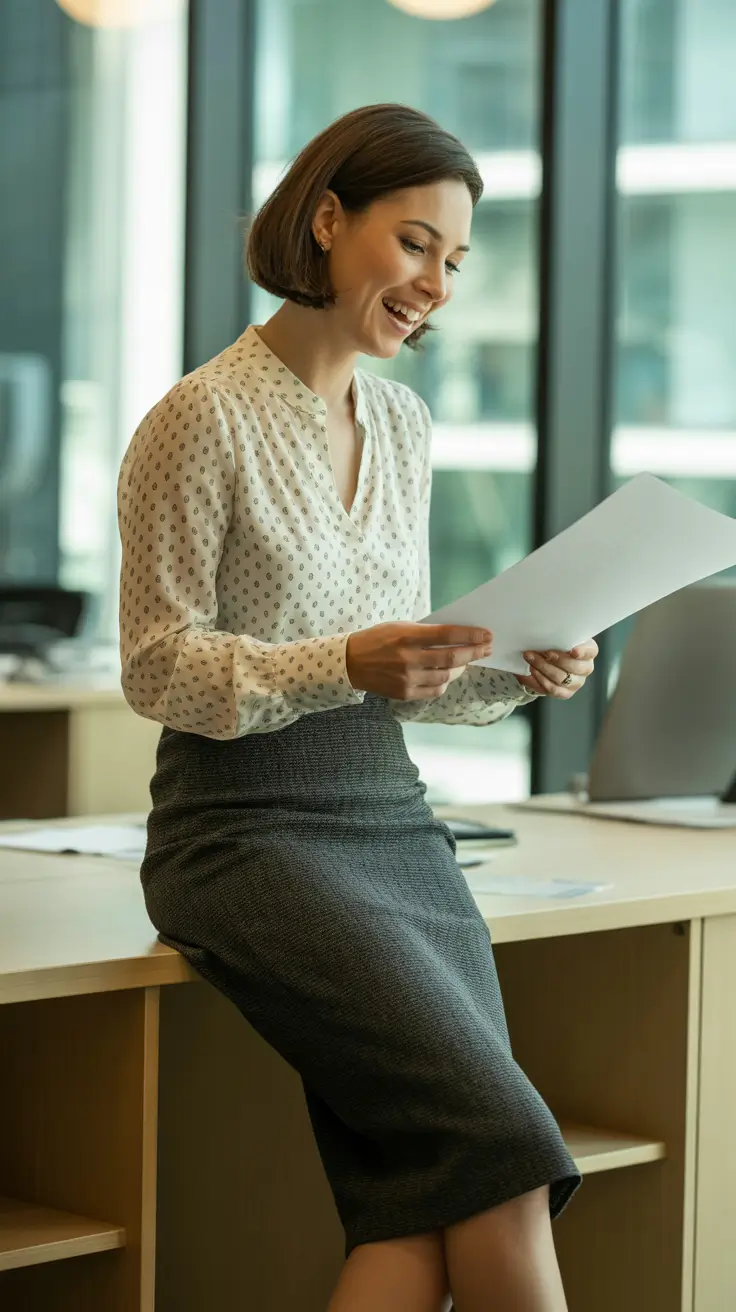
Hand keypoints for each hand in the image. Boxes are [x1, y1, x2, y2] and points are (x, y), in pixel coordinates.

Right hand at [345, 622, 493, 699]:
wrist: (350, 663)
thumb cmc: (377, 639)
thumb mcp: (399, 627)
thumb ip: (426, 632)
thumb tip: (458, 636)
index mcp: (406, 636)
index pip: (447, 634)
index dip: (471, 635)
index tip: (487, 635)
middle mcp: (408, 659)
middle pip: (452, 657)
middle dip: (474, 652)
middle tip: (487, 648)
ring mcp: (407, 679)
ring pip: (446, 676)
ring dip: (460, 668)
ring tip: (466, 661)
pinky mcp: (404, 694)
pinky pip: (435, 690)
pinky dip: (445, 682)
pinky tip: (447, 675)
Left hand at [516, 639, 597, 698]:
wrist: (549, 659)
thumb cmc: (557, 644)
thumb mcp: (560, 636)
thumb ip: (559, 635)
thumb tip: (546, 633)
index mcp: (589, 651)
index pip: (590, 651)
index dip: (582, 652)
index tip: (573, 651)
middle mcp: (585, 668)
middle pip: (574, 667)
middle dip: (556, 659)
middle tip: (542, 652)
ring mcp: (576, 682)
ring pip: (561, 679)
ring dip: (543, 668)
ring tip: (530, 658)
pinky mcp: (566, 693)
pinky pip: (553, 690)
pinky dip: (540, 680)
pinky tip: (531, 671)